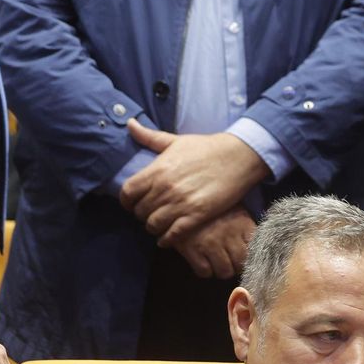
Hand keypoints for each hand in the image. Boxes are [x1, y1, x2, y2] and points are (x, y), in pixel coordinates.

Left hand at [119, 119, 267, 244]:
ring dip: (153, 226)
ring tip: (159, 224)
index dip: (126, 201)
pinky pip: (172, 235)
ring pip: (153, 225)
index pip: (128, 192)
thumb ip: (149, 136)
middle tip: (149, 213)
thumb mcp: (175, 140)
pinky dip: (166, 239)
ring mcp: (181, 203)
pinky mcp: (196, 216)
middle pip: (139, 211)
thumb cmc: (205, 147)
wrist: (237, 156)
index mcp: (158, 169)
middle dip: (141, 214)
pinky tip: (166, 237)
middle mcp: (165, 188)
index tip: (131, 203)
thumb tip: (129, 124)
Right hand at [171, 205, 255, 278]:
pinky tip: (203, 261)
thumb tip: (253, 247)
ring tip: (217, 263)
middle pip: (241, 264)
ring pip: (224, 271)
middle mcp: (228, 235)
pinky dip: (205, 270)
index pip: (255, 249)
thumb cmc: (212, 205)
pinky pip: (204, 272)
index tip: (244, 256)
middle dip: (237, 267)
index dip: (250, 256)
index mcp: (242, 223)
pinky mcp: (192, 250)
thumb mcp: (234, 208)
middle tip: (231, 262)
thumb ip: (245, 227)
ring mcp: (210, 243)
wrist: (181, 199)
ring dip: (222, 270)